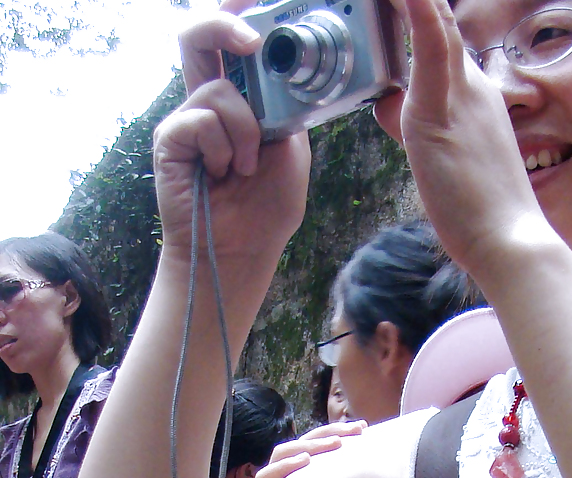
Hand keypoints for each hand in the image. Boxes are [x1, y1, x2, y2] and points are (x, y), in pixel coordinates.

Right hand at [153, 3, 309, 264]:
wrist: (241, 250)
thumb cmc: (266, 208)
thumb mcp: (292, 151)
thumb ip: (285, 106)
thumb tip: (280, 68)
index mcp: (240, 101)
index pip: (231, 44)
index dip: (240, 19)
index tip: (260, 10)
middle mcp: (209, 103)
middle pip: (200, 36)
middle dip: (225, 26)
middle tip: (252, 41)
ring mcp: (187, 119)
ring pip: (218, 90)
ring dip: (244, 131)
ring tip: (245, 168)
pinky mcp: (170, 138)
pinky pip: (202, 121)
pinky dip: (223, 149)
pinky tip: (223, 174)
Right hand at [249, 422, 366, 477]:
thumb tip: (377, 473)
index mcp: (301, 470)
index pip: (318, 442)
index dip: (339, 431)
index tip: (364, 427)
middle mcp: (284, 472)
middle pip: (304, 443)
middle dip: (330, 433)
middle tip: (354, 432)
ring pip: (283, 453)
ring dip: (310, 446)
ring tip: (335, 444)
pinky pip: (266, 477)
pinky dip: (284, 466)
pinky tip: (305, 462)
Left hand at [374, 0, 545, 277]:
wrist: (511, 242)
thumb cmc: (482, 217)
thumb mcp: (443, 162)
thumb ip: (415, 128)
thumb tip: (387, 109)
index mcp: (478, 100)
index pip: (444, 45)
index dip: (423, 17)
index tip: (403, 3)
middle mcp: (473, 88)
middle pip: (440, 27)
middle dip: (417, 5)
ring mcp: (460, 97)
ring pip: (435, 26)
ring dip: (414, 3)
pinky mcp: (439, 111)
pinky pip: (429, 46)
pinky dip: (417, 11)